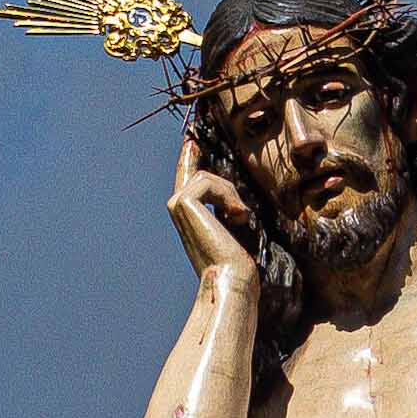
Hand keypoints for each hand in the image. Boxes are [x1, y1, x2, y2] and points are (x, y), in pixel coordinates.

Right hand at [171, 142, 261, 283]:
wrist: (231, 277)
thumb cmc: (236, 260)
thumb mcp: (233, 226)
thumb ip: (227, 207)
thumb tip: (234, 201)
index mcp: (187, 214)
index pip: (187, 178)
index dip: (188, 157)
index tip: (191, 139)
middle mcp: (176, 207)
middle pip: (197, 172)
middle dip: (205, 163)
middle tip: (205, 151)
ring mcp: (176, 204)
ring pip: (206, 176)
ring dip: (230, 193)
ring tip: (240, 216)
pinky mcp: (183, 202)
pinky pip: (208, 181)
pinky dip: (227, 195)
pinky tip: (236, 214)